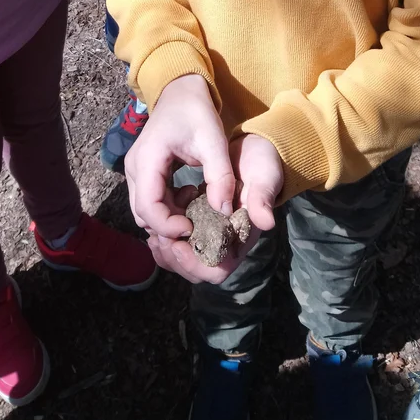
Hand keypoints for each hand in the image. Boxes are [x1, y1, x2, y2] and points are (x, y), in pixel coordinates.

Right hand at [125, 74, 235, 281]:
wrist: (181, 90)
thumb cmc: (196, 112)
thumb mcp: (214, 140)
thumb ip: (220, 176)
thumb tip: (224, 212)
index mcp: (148, 159)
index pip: (149, 207)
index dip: (169, 225)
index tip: (194, 228)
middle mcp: (134, 168)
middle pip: (143, 214)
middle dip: (169, 227)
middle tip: (198, 226)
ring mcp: (135, 171)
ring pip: (145, 210)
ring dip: (169, 218)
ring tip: (196, 208)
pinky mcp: (142, 172)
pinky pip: (149, 200)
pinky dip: (168, 208)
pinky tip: (191, 195)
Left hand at [145, 133, 282, 285]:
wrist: (251, 150)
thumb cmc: (260, 165)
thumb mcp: (265, 176)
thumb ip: (263, 198)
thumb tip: (266, 222)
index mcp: (239, 238)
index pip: (217, 269)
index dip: (195, 264)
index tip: (178, 246)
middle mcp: (223, 242)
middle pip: (194, 269)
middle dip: (173, 258)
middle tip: (157, 236)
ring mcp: (208, 234)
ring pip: (181, 257)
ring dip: (165, 249)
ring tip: (152, 230)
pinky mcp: (196, 222)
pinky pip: (176, 240)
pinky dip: (163, 235)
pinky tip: (153, 222)